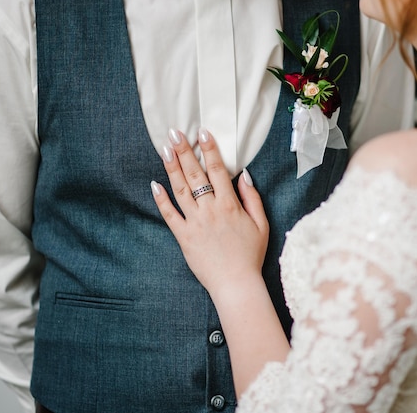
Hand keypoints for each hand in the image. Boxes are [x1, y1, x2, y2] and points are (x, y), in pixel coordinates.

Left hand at [151, 128, 268, 296]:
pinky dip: (161, 199)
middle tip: (175, 132)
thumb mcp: (262, 225)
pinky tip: (154, 184)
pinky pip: (170, 215)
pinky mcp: (183, 237)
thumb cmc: (250, 255)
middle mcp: (210, 210)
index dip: (209, 149)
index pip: (217, 170)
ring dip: (171, 167)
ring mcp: (195, 223)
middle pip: (195, 174)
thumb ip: (253, 198)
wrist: (236, 283)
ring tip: (164, 149)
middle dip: (184, 151)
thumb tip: (244, 176)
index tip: (201, 132)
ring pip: (180, 189)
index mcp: (230, 205)